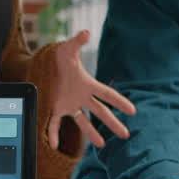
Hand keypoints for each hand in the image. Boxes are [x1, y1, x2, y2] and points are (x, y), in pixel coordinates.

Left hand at [47, 30, 135, 151]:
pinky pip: (55, 124)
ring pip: (83, 122)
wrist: (45, 65)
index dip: (119, 102)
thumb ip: (77, 42)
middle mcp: (81, 97)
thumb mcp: (68, 49)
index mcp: (87, 85)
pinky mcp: (56, 109)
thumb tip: (86, 32)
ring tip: (102, 145)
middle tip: (126, 135)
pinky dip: (54, 135)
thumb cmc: (60, 57)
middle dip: (113, 123)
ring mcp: (70, 104)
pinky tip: (55, 146)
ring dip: (92, 134)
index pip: (106, 95)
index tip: (132, 111)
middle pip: (100, 112)